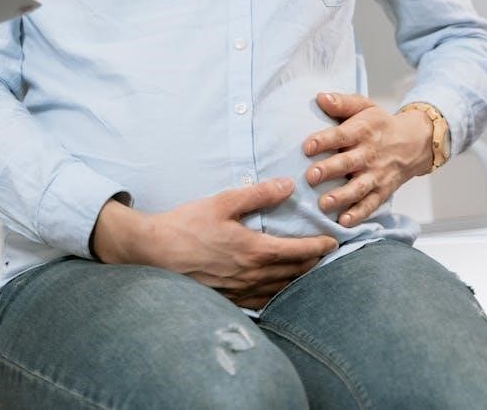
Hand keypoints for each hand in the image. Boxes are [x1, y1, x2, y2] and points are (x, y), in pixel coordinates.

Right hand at [92, 179, 338, 308]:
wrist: (154, 252)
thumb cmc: (186, 225)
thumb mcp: (222, 202)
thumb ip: (257, 194)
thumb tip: (287, 185)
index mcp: (255, 250)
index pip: (299, 252)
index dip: (320, 247)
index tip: (333, 241)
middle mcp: (252, 275)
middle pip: (295, 273)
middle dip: (314, 263)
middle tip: (325, 254)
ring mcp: (240, 290)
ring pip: (281, 289)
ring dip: (299, 280)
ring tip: (308, 271)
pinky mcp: (228, 298)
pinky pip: (262, 300)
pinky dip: (277, 293)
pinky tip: (277, 288)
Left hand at [303, 93, 432, 227]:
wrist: (415, 142)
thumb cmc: (379, 124)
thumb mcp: (364, 106)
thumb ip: (342, 103)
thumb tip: (320, 98)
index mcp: (362, 131)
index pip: (341, 136)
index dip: (324, 141)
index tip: (307, 147)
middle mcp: (369, 154)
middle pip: (347, 163)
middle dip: (329, 170)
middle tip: (310, 176)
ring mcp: (376, 175)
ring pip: (358, 187)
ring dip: (341, 196)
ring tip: (324, 203)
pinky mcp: (382, 191)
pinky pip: (371, 204)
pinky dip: (358, 214)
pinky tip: (343, 222)